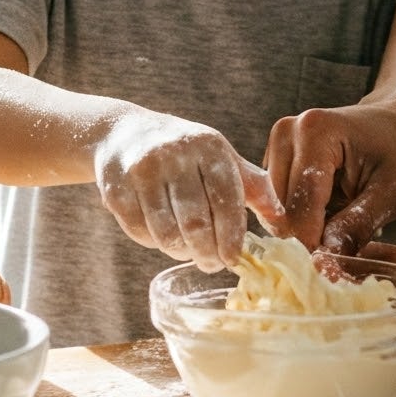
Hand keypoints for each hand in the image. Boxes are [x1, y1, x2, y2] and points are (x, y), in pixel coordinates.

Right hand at [91, 109, 282, 270]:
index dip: (231, 234)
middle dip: (207, 251)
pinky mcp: (115, 188)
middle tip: (212, 264)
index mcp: (208, 147)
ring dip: (180, 250)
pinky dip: (153, 242)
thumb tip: (280, 220)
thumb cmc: (185, 152)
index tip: (233, 259)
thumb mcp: (221, 158)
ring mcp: (141, 171)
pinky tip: (162, 237)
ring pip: (165, 231)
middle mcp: (174, 155)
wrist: (125, 132)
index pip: (226, 198)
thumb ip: (253, 187)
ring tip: (188, 251)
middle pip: (195, 220)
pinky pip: (138, 230)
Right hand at [266, 99, 395, 253]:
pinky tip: (330, 217)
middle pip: (280, 213)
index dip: (316, 245)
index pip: (298, 208)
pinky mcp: (276, 160)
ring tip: (342, 228)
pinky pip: (277, 206)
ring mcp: (277, 145)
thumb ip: (356, 226)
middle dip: (310, 239)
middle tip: (349, 247)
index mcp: (315, 132)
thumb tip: (325, 265)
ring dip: (305, 232)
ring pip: (274, 214)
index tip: (343, 266)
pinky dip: (301, 221)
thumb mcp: (393, 192)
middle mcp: (286, 133)